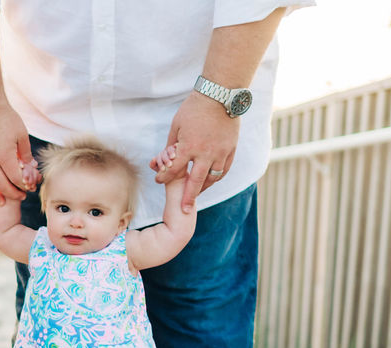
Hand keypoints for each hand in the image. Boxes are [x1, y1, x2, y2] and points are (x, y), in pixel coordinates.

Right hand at [0, 103, 34, 201]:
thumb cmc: (6, 118)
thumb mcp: (22, 134)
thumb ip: (25, 153)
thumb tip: (29, 168)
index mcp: (5, 156)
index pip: (16, 178)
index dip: (24, 185)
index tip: (29, 187)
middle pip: (2, 185)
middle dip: (13, 193)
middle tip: (21, 197)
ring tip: (1, 202)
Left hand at [153, 92, 239, 212]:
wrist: (220, 94)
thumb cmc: (194, 108)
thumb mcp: (176, 126)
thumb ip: (171, 146)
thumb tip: (162, 160)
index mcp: (189, 147)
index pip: (174, 170)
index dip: (165, 177)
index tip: (159, 181)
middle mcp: (206, 153)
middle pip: (196, 182)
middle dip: (188, 197)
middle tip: (184, 210)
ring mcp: (221, 152)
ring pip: (213, 178)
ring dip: (204, 188)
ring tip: (196, 195)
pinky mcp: (231, 149)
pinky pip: (225, 169)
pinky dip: (217, 177)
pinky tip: (211, 181)